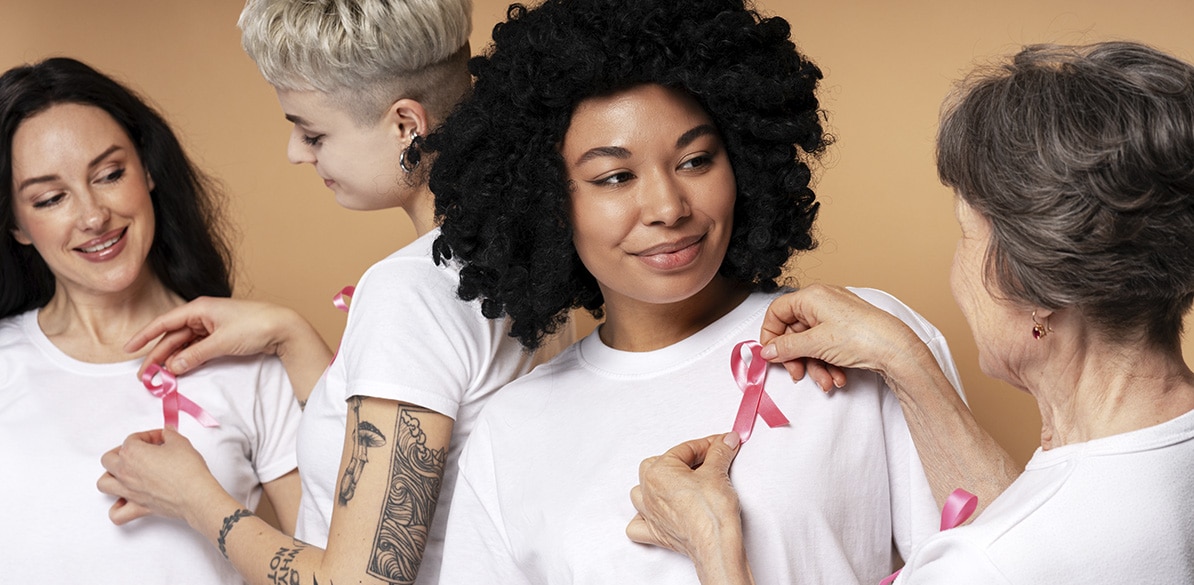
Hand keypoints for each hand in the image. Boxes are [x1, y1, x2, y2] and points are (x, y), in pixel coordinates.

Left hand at [97, 428, 223, 525]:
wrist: (195, 494)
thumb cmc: (187, 470)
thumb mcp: (181, 443)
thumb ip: (170, 435)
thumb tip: (168, 433)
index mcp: (132, 453)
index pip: (133, 439)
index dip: (149, 436)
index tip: (160, 438)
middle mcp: (125, 472)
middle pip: (109, 459)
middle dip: (121, 452)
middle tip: (138, 451)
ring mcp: (129, 491)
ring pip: (104, 484)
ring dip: (110, 477)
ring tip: (123, 474)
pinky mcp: (138, 508)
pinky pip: (117, 514)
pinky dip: (117, 508)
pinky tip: (125, 502)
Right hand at [124, 297, 330, 401]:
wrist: (283, 327)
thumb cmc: (254, 326)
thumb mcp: (222, 342)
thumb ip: (195, 355)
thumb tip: (172, 367)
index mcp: (200, 308)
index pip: (164, 322)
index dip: (145, 335)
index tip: (128, 349)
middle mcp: (203, 315)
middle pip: (173, 336)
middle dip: (157, 355)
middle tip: (143, 375)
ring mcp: (212, 326)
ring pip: (184, 344)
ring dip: (171, 359)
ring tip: (158, 377)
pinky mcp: (221, 336)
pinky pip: (197, 348)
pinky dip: (187, 359)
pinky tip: (178, 370)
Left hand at [627, 433, 742, 556]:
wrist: (715, 543)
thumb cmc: (711, 512)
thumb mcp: (717, 472)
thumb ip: (719, 452)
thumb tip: (725, 441)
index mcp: (658, 471)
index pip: (684, 449)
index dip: (707, 444)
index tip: (720, 444)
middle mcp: (648, 491)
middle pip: (658, 465)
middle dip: (681, 461)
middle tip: (706, 461)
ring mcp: (649, 513)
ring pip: (643, 491)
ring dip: (659, 484)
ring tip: (681, 482)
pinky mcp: (656, 533)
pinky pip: (638, 524)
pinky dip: (643, 518)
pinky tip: (656, 514)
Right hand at [759, 284, 919, 386]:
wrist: (897, 349)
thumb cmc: (863, 336)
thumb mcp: (816, 344)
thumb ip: (787, 347)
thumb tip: (768, 351)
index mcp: (811, 296)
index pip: (777, 312)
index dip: (771, 335)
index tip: (772, 355)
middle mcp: (822, 303)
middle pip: (794, 332)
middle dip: (797, 358)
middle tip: (797, 373)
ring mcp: (835, 317)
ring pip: (811, 344)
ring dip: (815, 367)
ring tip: (826, 381)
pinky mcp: (846, 331)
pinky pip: (826, 347)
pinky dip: (829, 365)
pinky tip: (838, 377)